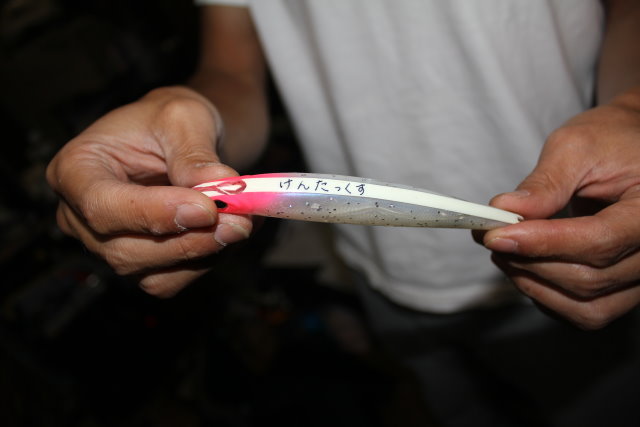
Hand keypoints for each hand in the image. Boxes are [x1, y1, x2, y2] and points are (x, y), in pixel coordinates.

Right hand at [46, 86, 251, 296]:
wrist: (179, 139)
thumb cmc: (168, 121)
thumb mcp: (183, 117)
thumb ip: (196, 154)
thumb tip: (220, 187)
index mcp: (76, 170)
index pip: (102, 205)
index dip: (154, 213)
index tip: (206, 208)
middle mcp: (82, 217)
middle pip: (126, 250)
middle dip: (190, 240)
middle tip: (241, 220)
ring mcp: (109, 247)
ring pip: (153, 274)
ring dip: (205, 252)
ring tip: (244, 220)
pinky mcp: (141, 265)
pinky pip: (173, 280)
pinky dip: (208, 261)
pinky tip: (230, 231)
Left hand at [477, 88, 639, 328]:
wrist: (632, 152)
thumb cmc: (611, 142)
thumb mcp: (577, 146)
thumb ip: (544, 182)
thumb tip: (504, 210)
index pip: (599, 241)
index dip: (543, 243)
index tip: (496, 235)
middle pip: (589, 278)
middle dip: (529, 261)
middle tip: (489, 237)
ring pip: (586, 306)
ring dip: (534, 284)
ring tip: (503, 252)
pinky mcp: (624, 289)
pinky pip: (586, 312)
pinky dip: (547, 297)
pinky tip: (523, 268)